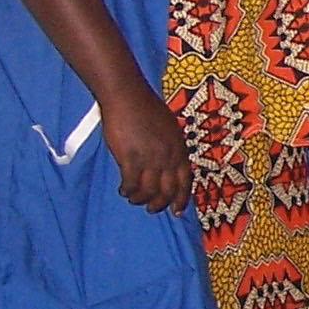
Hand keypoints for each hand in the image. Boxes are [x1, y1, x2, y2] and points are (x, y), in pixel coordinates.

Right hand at [104, 81, 192, 211]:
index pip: (185, 182)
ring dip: (140, 199)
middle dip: (159, 204)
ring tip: (133, 198)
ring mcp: (150, 159)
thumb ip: (171, 147)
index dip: (181, 199)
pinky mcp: (130, 159)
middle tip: (151, 209)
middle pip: (167, 191)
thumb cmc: (147, 108)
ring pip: (148, 191)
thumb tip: (170, 164)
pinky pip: (130, 184)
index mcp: (179, 149)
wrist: (128, 96)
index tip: (176, 211)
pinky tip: (123, 189)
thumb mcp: (169, 128)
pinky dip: (127, 190)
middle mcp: (168, 158)